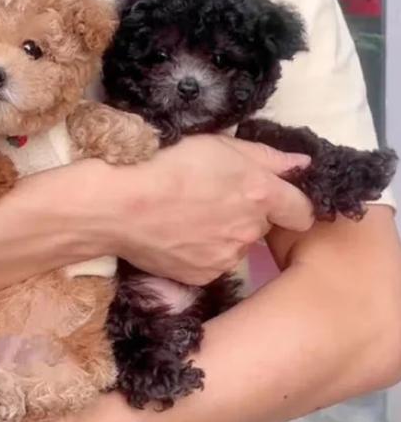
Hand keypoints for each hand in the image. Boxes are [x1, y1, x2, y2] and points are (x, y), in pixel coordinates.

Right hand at [101, 134, 313, 284]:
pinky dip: (200, 252)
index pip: (302, 211)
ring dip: (222, 234)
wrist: (119, 206)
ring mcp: (227, 257)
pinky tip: (176, 236)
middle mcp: (250, 231)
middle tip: (210, 198)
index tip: (275, 200)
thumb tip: (302, 163)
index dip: (292, 204)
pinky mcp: (203, 276)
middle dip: (245, 214)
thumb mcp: (217, 144)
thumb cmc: (166, 164)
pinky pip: (212, 263)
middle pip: (261, 226)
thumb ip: (266, 155)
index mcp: (260, 194)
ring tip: (187, 217)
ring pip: (235, 245)